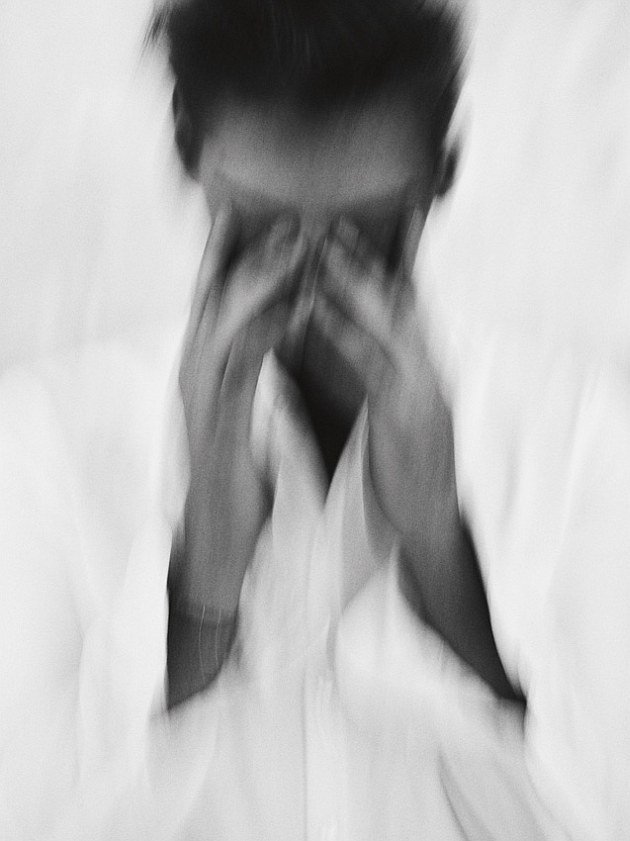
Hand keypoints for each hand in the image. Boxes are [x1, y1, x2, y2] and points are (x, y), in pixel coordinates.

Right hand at [172, 208, 306, 614]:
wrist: (219, 537)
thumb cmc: (235, 476)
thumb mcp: (241, 415)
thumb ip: (246, 374)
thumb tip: (265, 338)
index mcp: (205, 372)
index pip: (216, 302)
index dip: (231, 256)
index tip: (256, 216)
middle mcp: (195, 374)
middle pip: (217, 299)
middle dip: (252, 254)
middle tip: (290, 217)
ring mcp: (202, 398)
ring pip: (226, 320)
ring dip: (262, 280)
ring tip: (297, 245)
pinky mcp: (218, 423)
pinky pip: (245, 367)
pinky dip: (270, 332)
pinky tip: (299, 308)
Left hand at [312, 217, 457, 560]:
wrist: (431, 520)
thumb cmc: (406, 469)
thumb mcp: (392, 414)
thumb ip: (374, 376)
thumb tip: (342, 342)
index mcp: (424, 367)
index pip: (406, 304)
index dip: (387, 260)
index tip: (357, 226)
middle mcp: (429, 366)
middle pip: (397, 299)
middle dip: (364, 258)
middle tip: (329, 221)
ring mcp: (423, 386)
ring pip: (389, 320)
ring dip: (353, 280)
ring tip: (321, 246)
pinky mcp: (408, 411)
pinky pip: (372, 363)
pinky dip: (344, 332)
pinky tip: (316, 308)